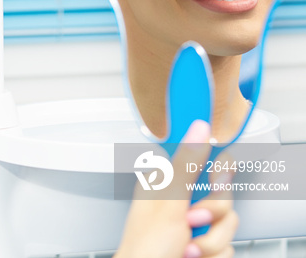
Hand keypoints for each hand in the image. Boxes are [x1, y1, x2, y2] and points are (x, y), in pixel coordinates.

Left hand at [115, 121, 238, 257]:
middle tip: (191, 219)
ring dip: (209, 241)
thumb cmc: (144, 248)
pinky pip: (228, 246)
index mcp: (166, 182)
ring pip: (228, 224)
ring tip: (186, 247)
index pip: (201, 160)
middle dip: (212, 213)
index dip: (216, 166)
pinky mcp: (205, 246)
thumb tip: (198, 127)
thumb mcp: (168, 200)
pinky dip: (212, 255)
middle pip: (223, 195)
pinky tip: (192, 256)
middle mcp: (181, 201)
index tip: (217, 174)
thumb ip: (187, 164)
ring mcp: (194, 226)